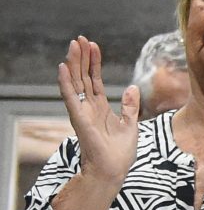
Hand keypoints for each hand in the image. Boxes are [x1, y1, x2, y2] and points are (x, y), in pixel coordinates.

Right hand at [56, 36, 139, 185]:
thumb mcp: (131, 124)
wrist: (113, 170)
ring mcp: (82, 111)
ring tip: (73, 45)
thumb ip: (130, 106)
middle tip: (80, 38)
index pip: (95, 79)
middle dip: (82, 57)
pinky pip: (70, 97)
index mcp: (101, 107)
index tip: (94, 45)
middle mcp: (89, 106)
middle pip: (83, 77)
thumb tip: (133, 87)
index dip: (94, 63)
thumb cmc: (120, 152)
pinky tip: (63, 68)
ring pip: (76, 82)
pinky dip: (66, 83)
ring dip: (74, 64)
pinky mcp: (78, 118)